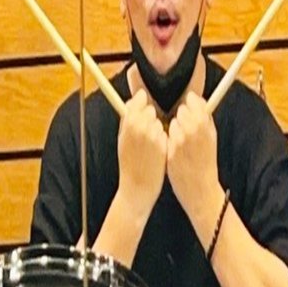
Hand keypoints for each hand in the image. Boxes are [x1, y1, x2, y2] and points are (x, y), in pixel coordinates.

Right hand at [115, 89, 167, 224]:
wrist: (137, 187)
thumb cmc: (128, 164)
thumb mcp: (122, 140)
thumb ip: (127, 120)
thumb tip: (133, 102)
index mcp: (127, 123)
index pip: (139, 99)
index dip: (141, 103)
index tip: (142, 107)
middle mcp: (140, 126)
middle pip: (150, 110)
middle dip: (149, 118)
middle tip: (144, 133)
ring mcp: (153, 135)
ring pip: (159, 122)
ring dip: (156, 130)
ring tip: (149, 146)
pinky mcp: (163, 144)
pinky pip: (165, 134)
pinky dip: (162, 140)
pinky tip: (156, 152)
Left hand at [166, 92, 220, 232]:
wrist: (200, 188)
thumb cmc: (206, 162)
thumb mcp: (212, 138)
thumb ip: (204, 118)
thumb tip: (196, 100)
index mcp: (206, 124)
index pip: (192, 100)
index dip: (191, 105)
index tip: (190, 111)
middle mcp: (193, 129)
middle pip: (181, 110)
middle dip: (182, 118)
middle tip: (186, 131)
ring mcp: (180, 139)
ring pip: (171, 123)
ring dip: (174, 130)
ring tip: (182, 144)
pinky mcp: (170, 149)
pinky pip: (165, 136)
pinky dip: (169, 141)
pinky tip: (175, 151)